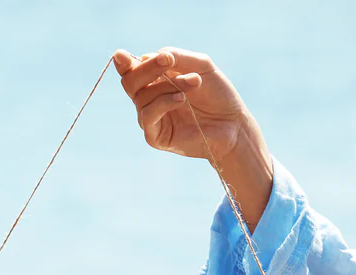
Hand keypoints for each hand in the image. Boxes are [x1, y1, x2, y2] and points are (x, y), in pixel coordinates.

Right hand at [112, 48, 273, 229]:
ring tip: (194, 82)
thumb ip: (175, 56)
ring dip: (169, 84)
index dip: (124, 61)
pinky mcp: (156, 137)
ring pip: (141, 97)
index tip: (122, 54)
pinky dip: (163, 103)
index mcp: (155, 80)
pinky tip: (181, 99)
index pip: (131, 69)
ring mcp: (152, 119)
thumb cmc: (217, 94)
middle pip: (130, 81)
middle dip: (148, 68)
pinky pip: (148, 117)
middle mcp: (149, 99)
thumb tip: (144, 56)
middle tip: (170, 60)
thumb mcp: (199, 65)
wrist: (233, 124)